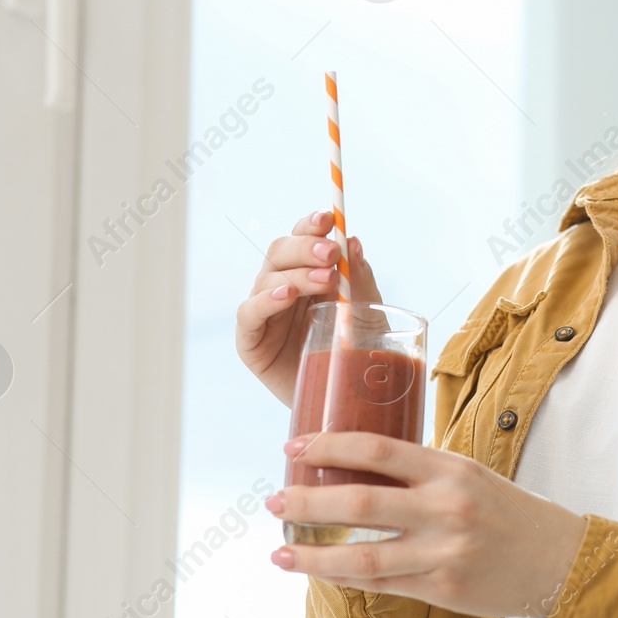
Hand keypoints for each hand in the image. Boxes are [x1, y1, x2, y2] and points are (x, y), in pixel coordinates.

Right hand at [236, 209, 383, 407]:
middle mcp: (282, 287)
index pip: (302, 238)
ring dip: (296, 274)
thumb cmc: (357, 352)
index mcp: (307, 273)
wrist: (348, 400)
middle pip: (280, 252)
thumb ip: (361, 279)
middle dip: (305, 247)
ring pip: (267, 278)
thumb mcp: (369, 313)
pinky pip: (249, 314)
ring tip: (326, 280)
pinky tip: (285, 296)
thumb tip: (354, 242)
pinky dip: (264, 301)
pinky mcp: (251, 342)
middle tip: (332, 253)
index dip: (310, 225)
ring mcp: (264, 313)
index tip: (328, 217)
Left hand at [265, 431, 589, 617]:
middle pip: (359, 502)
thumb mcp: (468, 473)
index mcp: (449, 468)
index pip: (376, 449)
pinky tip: (319, 570)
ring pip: (362, 555)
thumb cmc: (507, 511)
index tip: (294, 447)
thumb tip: (356, 461)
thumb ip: (419, 469)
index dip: (328, 446)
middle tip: (274, 499)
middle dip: (306, 500)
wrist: (557, 559)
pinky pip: (380, 583)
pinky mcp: (442, 589)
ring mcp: (442, 552)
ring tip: (280, 549)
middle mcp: (445, 507)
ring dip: (313, 554)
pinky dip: (344, 577)